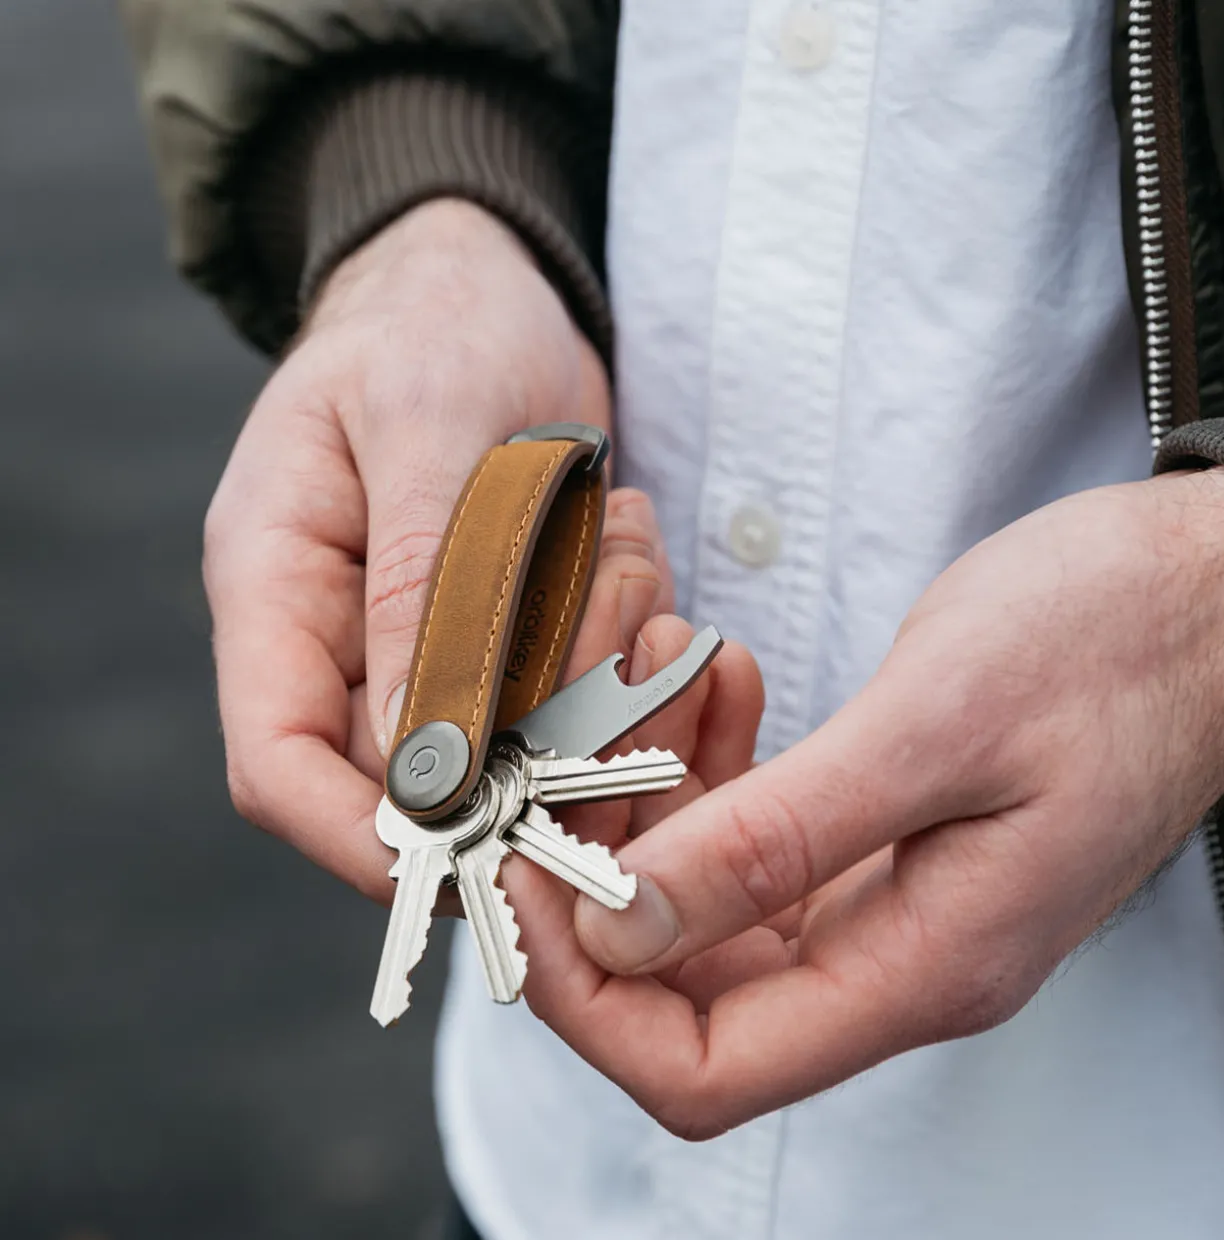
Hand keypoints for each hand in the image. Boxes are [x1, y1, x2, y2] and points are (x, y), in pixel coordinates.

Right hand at [204, 199, 612, 896]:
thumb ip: (418, 584)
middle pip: (427, 776)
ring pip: (523, 738)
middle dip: (539, 732)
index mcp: (278, 589)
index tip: (482, 848)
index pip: (282, 764)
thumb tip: (422, 755)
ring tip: (616, 529)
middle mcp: (347, 640)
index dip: (368, 837)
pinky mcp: (513, 634)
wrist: (485, 286)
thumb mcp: (423, 423)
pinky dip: (626, 628)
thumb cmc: (433, 324)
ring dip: (599, 660)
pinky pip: (583, 685)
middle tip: (616, 619)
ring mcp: (433, 644)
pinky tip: (625, 528)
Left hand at [508, 467, 1223, 1138]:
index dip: (590, 999)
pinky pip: (759, 832)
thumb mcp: (933, 731)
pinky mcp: (884, 833)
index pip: (701, 1070)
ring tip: (656, 674)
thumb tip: (622, 926)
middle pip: (685, 989)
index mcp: (920, 966)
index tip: (531, 875)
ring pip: (710, 900)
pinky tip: (720, 681)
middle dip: (603, 879)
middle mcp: (896, 954)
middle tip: (570, 756)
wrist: (1209, 597)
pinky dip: (715, 765)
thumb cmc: (1111, 649)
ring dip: (657, 800)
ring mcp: (889, 896)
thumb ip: (775, 842)